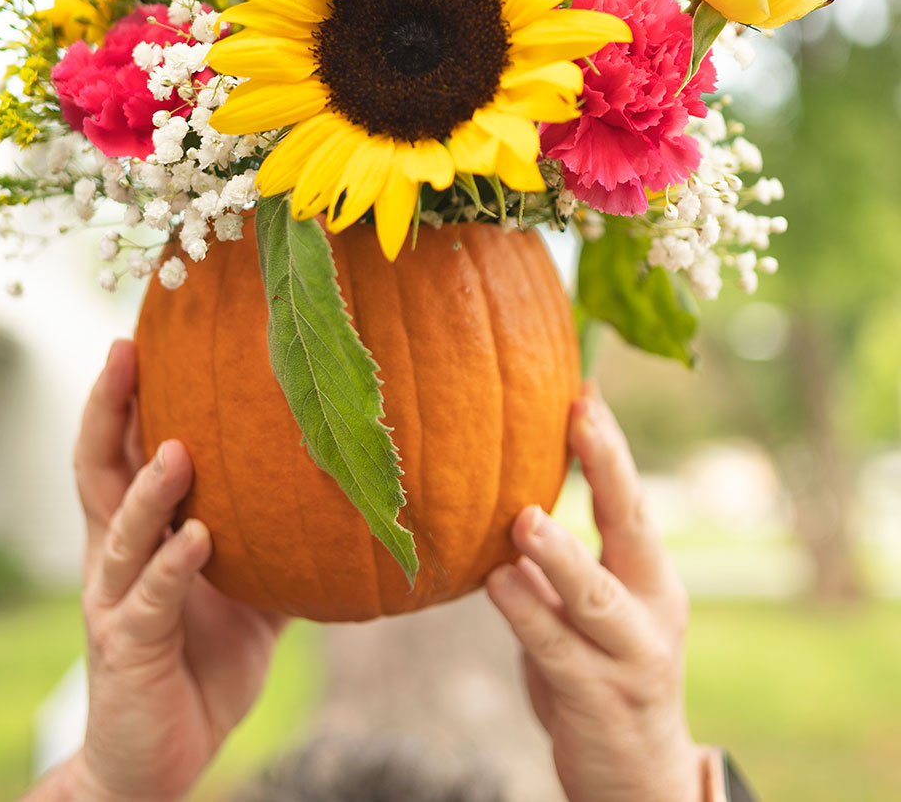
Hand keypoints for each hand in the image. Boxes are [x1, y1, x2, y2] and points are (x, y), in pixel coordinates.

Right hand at [65, 339, 286, 801]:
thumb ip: (277, 537)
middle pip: (98, 469)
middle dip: (107, 409)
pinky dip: (173, 568)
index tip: (141, 331)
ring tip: (177, 450)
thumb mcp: (248, 589)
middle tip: (125, 351)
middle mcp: (115, 555)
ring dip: (149, 490)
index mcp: (138, 531)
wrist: (157, 758)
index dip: (125, 392)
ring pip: (123, 532)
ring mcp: (117, 601)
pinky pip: (152, 601)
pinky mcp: (129, 648)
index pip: (121, 446)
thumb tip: (344, 487)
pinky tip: (197, 540)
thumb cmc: (202, 660)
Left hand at [487, 381, 704, 801]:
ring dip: (561, 554)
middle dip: (609, 466)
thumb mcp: (591, 609)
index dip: (608, 444)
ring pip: (595, 596)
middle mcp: (652, 607)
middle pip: (633, 526)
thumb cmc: (601, 672)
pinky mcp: (598, 699)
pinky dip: (526, 614)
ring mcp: (630, 656)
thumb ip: (561, 558)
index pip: (631, 497)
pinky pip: (557, 650)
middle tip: (580, 415)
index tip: (584, 388)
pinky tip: (498, 583)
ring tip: (524, 518)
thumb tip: (505, 487)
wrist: (636, 782)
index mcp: (651, 576)